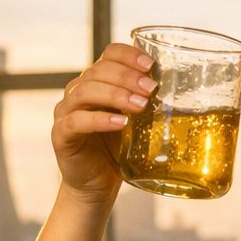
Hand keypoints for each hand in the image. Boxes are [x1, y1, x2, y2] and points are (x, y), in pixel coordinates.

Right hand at [51, 43, 155, 204]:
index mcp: (96, 82)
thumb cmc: (118, 151)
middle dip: (127, 77)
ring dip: (115, 95)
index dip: (128, 55)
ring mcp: (66, 112)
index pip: (108, 54)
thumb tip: (180, 92)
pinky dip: (100, 120)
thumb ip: (147, 105)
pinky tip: (120, 123)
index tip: (150, 65)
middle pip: (98, 71)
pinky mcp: (61, 135)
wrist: (97, 186)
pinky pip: (76, 121)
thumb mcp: (137, 123)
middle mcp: (77, 92)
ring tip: (140, 105)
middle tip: (151, 89)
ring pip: (85, 92)